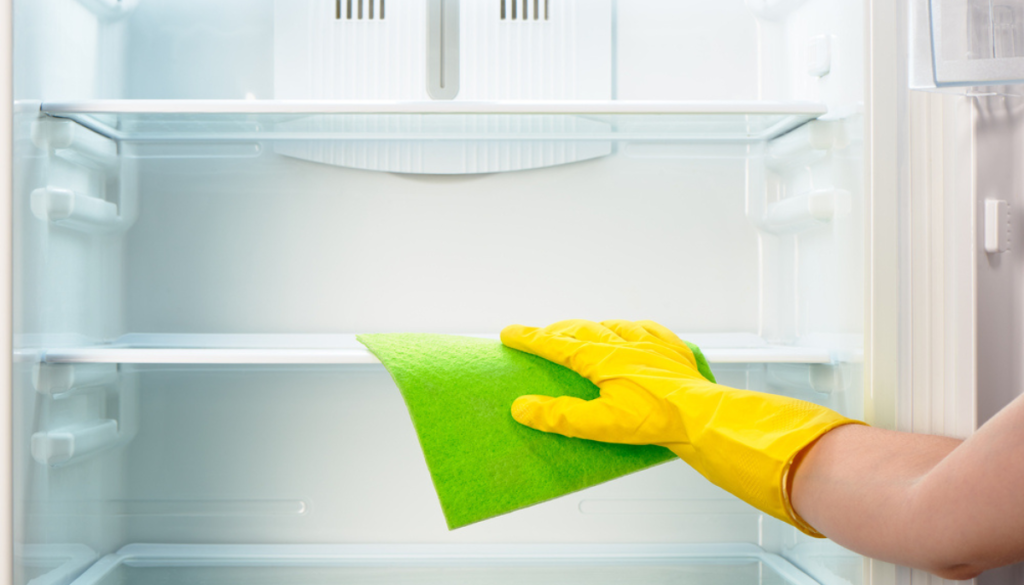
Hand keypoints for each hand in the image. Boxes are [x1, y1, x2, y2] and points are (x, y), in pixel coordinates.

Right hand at [501, 319, 863, 536]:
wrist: (704, 417)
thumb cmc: (656, 420)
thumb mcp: (600, 424)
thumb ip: (559, 415)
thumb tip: (523, 408)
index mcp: (601, 357)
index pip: (555, 344)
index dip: (529, 338)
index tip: (509, 333)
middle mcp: (624, 342)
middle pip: (581, 328)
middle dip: (557, 331)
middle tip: (543, 336)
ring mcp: (650, 344)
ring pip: (613, 324)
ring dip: (593, 327)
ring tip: (584, 331)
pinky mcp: (672, 350)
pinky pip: (648, 329)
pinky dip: (633, 329)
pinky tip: (635, 331)